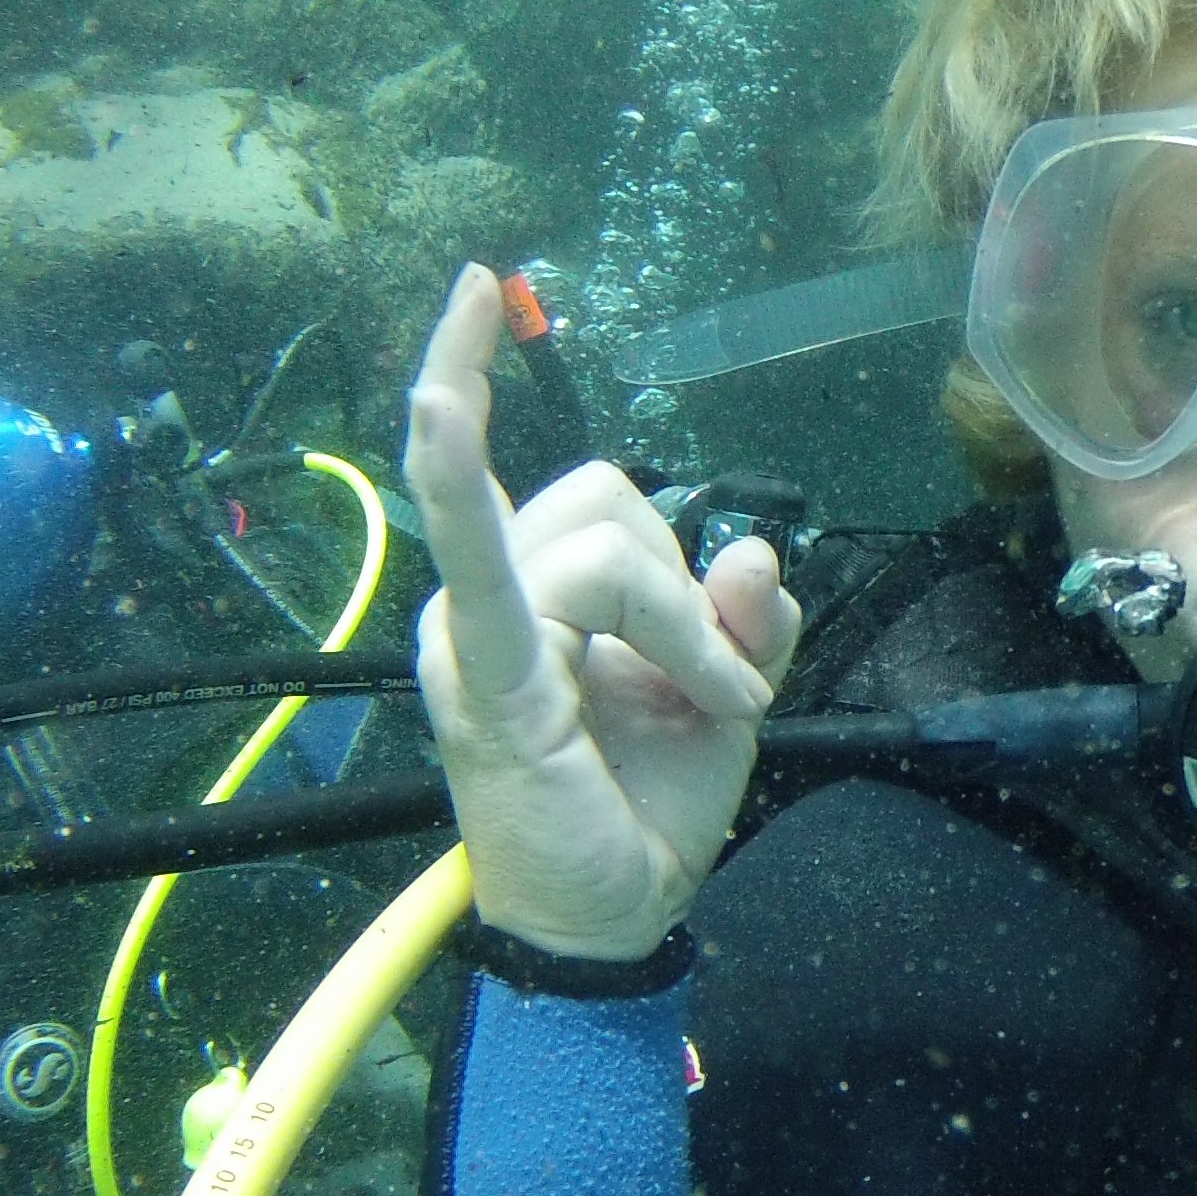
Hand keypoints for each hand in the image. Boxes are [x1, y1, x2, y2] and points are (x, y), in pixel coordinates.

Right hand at [404, 266, 801, 958]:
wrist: (623, 912)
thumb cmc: (655, 793)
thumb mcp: (731, 685)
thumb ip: (750, 614)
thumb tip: (751, 553)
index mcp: (526, 587)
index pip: (532, 459)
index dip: (490, 368)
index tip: (484, 282)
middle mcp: (483, 597)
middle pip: (608, 502)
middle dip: (689, 589)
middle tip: (717, 683)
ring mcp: (475, 635)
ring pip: (612, 548)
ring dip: (689, 631)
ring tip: (703, 708)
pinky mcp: (494, 678)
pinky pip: (490, 563)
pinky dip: (460, 477)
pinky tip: (445, 404)